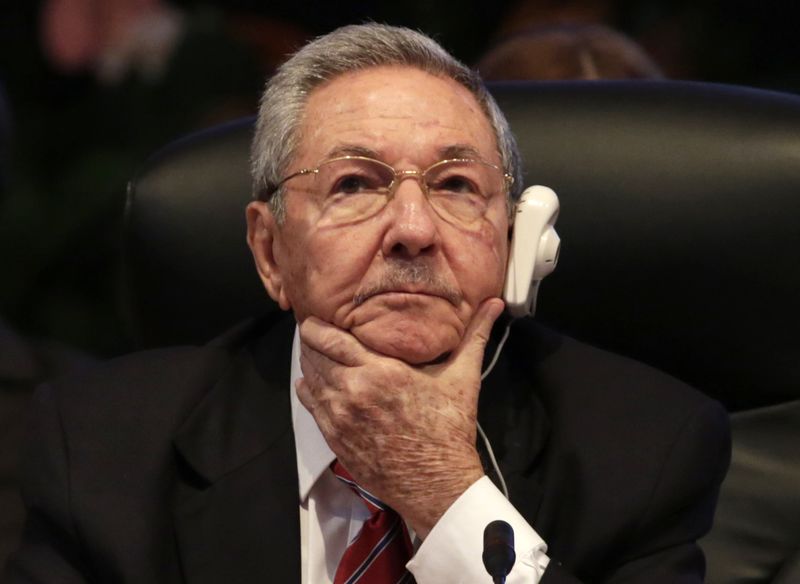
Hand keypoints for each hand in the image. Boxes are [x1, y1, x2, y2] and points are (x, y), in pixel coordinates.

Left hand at [296, 298, 503, 538]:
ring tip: (314, 354)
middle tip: (313, 332)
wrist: (437, 483)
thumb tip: (495, 302)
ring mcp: (340, 417)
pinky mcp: (335, 438)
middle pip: (315, 356)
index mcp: (380, 371)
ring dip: (309, 364)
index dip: (316, 327)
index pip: (331, 340)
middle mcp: (353, 391)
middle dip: (311, 342)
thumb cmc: (449, 428)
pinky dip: (309, 390)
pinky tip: (313, 383)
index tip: (315, 318)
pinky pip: (310, 406)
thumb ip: (475, 335)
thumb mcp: (463, 377)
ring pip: (309, 380)